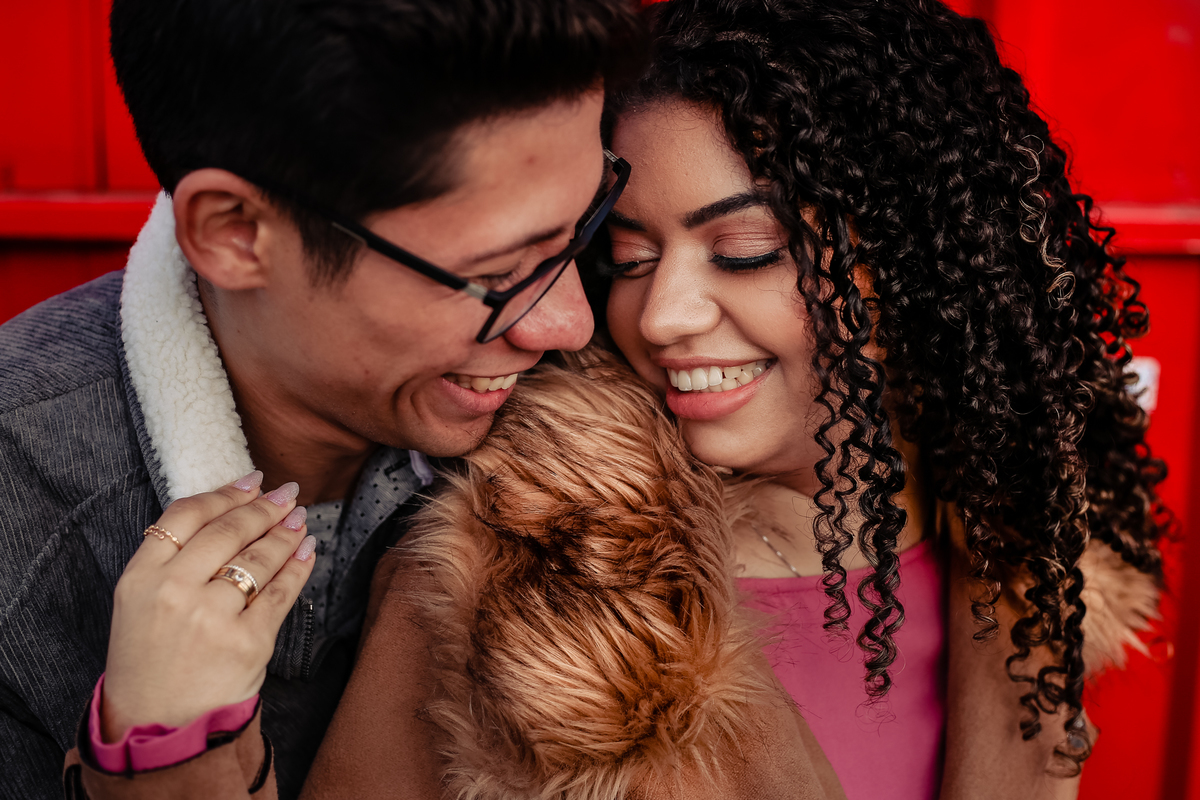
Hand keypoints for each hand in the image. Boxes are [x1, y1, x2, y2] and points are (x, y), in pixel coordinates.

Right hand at [101, 471, 316, 740]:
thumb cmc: (151, 660)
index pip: (186, 515)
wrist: (158, 725)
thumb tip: (229, 510)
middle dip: (264, 507)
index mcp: (140, 578)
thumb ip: (171, 559)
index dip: (225, 492)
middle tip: (287, 494)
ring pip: (259, 558)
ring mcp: (212, 617)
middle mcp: (173, 592)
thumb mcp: (139, 603)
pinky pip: (282, 593)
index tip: (252, 481)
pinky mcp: (248, 641)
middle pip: (229, 530)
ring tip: (300, 519)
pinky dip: (299, 567)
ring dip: (286, 533)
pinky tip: (307, 552)